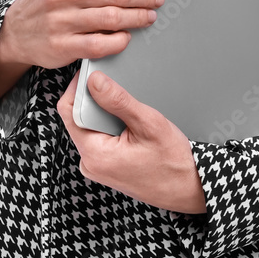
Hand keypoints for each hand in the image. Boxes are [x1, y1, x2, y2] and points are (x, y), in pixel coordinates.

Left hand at [56, 70, 206, 214]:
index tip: (92, 70)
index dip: (78, 86)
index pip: (69, 110)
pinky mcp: (105, 165)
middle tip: (116, 85)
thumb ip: (118, 101)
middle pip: (79, 116)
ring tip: (129, 109)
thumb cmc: (172, 163)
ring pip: (90, 125)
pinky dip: (111, 123)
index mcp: (94, 155)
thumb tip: (95, 81)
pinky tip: (129, 122)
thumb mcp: (148, 124)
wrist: (189, 188)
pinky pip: (99, 135)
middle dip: (95, 97)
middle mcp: (90, 163)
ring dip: (105, 110)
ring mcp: (97, 165)